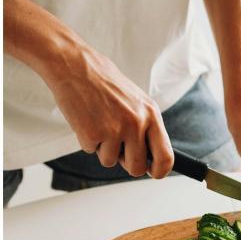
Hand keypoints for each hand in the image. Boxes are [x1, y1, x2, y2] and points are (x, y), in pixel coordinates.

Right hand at [46, 41, 173, 178]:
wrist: (75, 66)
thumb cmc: (104, 82)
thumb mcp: (136, 101)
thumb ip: (145, 127)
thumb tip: (150, 158)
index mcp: (150, 114)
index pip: (165, 155)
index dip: (160, 171)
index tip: (154, 173)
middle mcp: (136, 123)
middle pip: (137, 168)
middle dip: (126, 164)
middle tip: (117, 147)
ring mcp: (114, 130)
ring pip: (111, 162)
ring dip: (103, 149)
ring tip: (99, 123)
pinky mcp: (92, 134)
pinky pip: (92, 152)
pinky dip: (88, 141)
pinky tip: (87, 119)